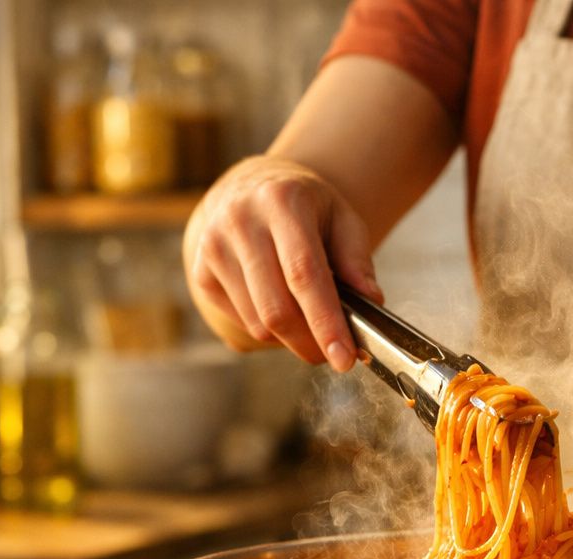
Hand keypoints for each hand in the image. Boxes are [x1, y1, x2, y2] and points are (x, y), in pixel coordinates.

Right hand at [187, 156, 381, 368]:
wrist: (252, 188)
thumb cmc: (306, 209)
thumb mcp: (342, 219)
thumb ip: (357, 260)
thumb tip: (371, 302)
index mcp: (282, 201)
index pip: (303, 273)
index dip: (325, 321)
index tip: (344, 357)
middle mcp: (240, 220)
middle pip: (276, 308)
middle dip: (310, 343)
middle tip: (334, 355)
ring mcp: (214, 246)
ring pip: (258, 323)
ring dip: (292, 338)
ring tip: (311, 322)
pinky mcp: (201, 271)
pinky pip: (242, 321)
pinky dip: (269, 329)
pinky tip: (281, 306)